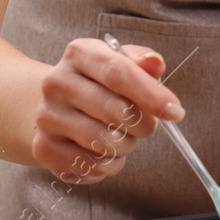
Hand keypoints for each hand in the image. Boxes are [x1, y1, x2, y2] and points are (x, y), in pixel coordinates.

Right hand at [31, 37, 183, 184]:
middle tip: (147, 125)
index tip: (175, 112)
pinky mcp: (43, 149)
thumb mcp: (122, 63)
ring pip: (106, 143)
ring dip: (127, 146)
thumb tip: (155, 63)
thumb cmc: (100, 83)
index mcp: (79, 53)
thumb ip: (143, 62)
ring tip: (123, 137)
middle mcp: (56, 83)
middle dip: (144, 124)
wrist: (57, 105)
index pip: (119, 73)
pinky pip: (92, 166)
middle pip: (116, 111)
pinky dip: (110, 165)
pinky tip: (106, 153)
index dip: (152, 95)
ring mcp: (47, 117)